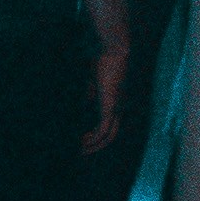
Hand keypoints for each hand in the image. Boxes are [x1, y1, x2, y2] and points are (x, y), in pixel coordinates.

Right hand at [82, 31, 131, 152]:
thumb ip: (92, 90)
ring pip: (109, 136)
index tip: (82, 139)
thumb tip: (87, 100)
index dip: (97, 135)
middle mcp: (119, 108)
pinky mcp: (111, 107)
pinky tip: (83, 141)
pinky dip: (94, 138)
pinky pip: (104, 130)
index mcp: (116, 101)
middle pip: (111, 135)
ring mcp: (117, 108)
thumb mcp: (95, 78)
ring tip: (80, 150)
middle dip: (96, 145)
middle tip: (81, 151)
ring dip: (94, 144)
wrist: (114, 49)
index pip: (109, 124)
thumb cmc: (104, 58)